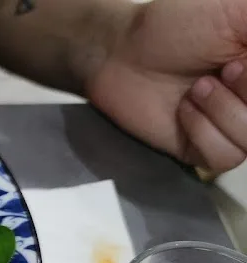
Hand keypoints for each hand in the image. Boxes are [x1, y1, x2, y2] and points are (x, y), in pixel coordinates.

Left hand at [87, 0, 246, 173]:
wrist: (119, 53)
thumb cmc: (178, 24)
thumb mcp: (239, 8)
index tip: (244, 61)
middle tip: (226, 68)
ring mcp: (238, 125)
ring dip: (225, 109)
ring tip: (199, 86)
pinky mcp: (207, 149)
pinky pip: (226, 157)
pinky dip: (203, 130)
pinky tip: (185, 110)